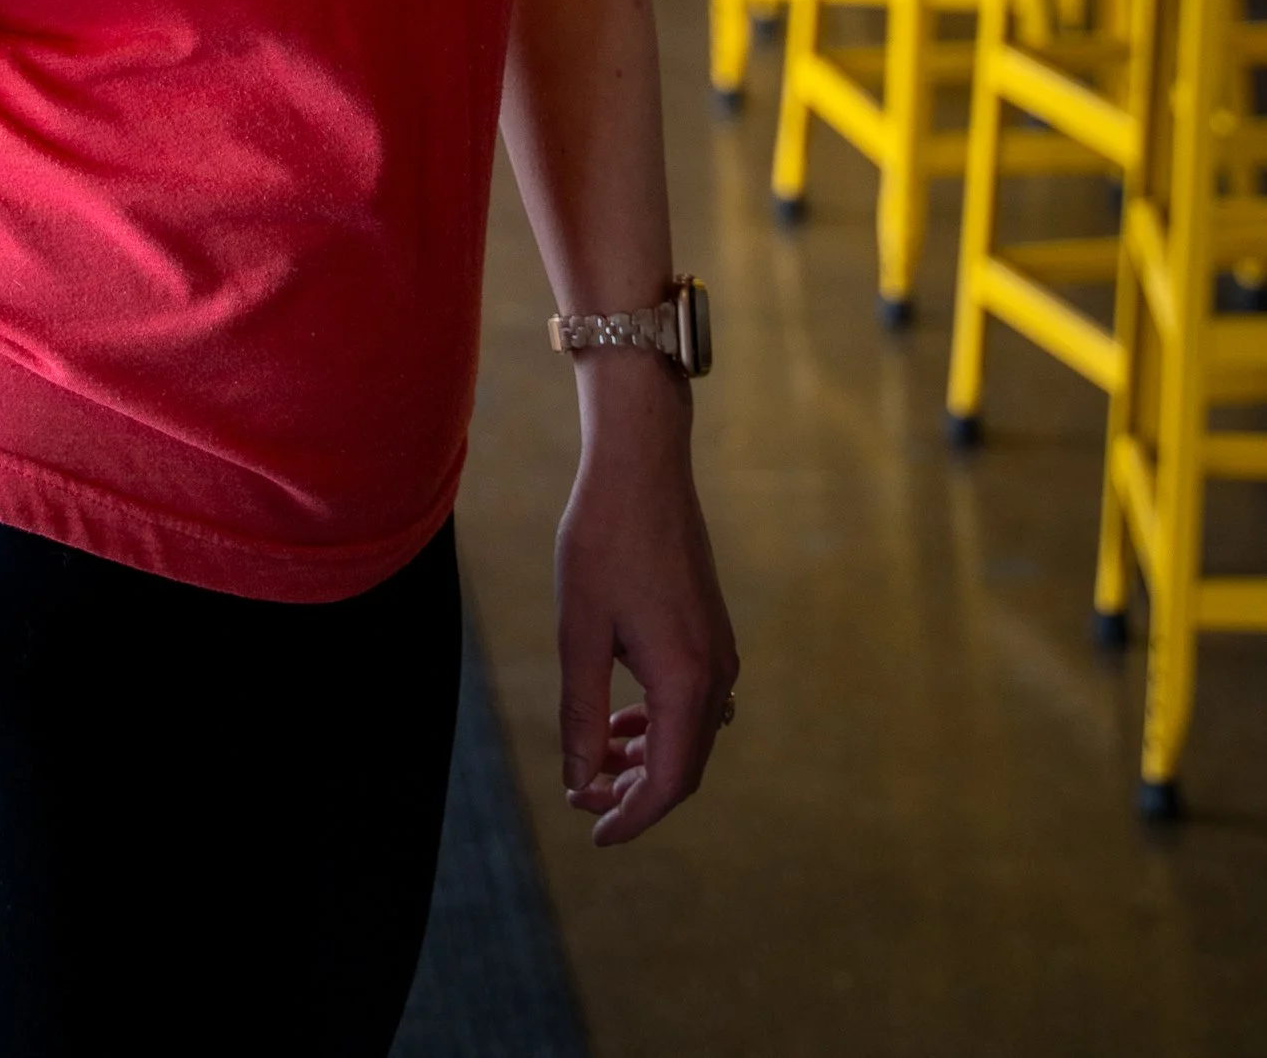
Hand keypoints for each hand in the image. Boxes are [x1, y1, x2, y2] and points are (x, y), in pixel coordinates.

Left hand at [555, 360, 736, 845]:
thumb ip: (582, 712)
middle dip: (635, 792)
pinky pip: (691, 702)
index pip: (668, 782)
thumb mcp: (579, 632)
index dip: (631, 817)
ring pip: (688, 735)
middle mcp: (715, 672)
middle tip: (583, 799)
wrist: (642, 464)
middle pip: (683, 766)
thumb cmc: (602, 540)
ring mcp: (719, 651)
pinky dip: (657, 724)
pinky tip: (619, 720)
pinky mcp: (711, 631)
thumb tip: (579, 780)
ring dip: (645, 758)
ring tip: (595, 763)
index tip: (594, 834)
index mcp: (685, 680)